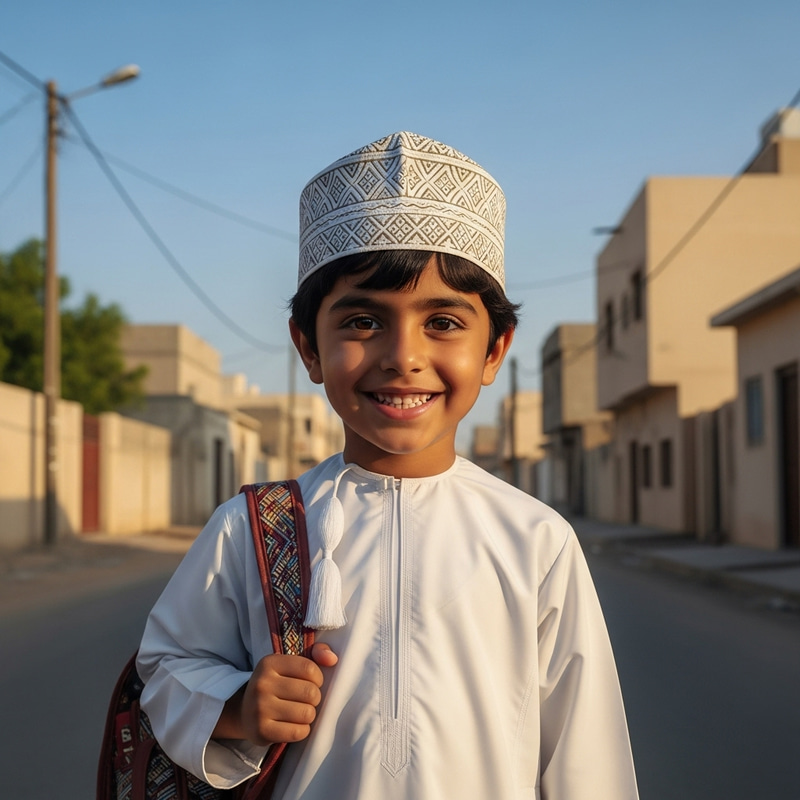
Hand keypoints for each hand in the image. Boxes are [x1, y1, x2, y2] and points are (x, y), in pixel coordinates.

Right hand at [213, 643, 337, 744]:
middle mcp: (261, 684)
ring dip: (309, 715)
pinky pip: (298, 732)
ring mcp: (259, 708)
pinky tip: (294, 725)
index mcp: (269, 663)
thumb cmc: (276, 685)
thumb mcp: (290, 664)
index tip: (312, 683)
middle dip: (314, 699)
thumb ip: (316, 653)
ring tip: (300, 712)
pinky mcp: (261, 731)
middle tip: (306, 700)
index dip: (318, 678)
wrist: (244, 712)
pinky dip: (302, 730)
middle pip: (310, 692)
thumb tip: (332, 659)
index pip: (309, 669)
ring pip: (306, 713)